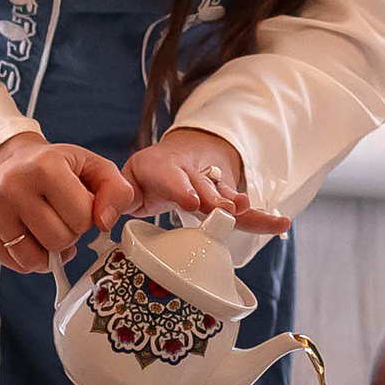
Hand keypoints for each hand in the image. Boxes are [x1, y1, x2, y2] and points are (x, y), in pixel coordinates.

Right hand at [0, 133, 140, 270]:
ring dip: (50, 252)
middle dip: (69, 235)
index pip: (82, 218)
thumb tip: (106, 223)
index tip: (78, 204)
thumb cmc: (57, 167)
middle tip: (62, 217)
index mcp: (45, 166)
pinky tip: (33, 239)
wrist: (12, 161)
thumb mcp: (94, 167)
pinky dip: (29, 259)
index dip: (87, 217)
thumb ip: (117, 191)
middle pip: (58, 241)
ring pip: (35, 259)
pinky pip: (14, 264)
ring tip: (49, 231)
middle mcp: (12, 185)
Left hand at [122, 134, 288, 234]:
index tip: (191, 201)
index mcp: (158, 168)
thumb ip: (118, 200)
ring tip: (248, 211)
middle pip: (202, 186)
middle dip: (213, 198)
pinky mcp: (224, 200)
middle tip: (224, 209)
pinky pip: (242, 212)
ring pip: (224, 196)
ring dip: (236, 206)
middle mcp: (188, 173)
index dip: (180, 187)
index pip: (168, 175)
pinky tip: (280, 223)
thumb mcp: (125, 182)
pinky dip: (260, 219)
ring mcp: (209, 185)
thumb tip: (104, 222)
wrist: (169, 162)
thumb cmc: (144, 178)